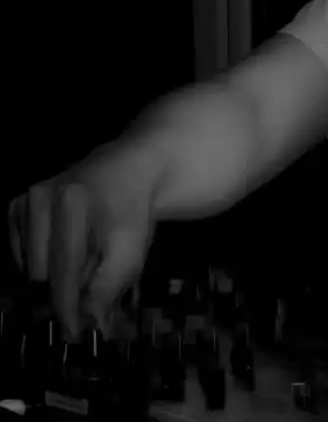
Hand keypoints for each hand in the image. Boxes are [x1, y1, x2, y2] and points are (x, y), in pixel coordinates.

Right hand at [6, 148, 155, 338]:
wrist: (130, 170)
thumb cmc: (132, 213)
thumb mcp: (131, 251)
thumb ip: (108, 288)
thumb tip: (89, 325)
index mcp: (72, 203)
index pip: (62, 269)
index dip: (67, 307)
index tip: (73, 335)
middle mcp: (41, 198)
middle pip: (42, 272)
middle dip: (65, 290)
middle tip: (88, 294)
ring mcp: (25, 200)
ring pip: (29, 266)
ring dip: (53, 276)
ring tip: (84, 261)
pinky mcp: (16, 206)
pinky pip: (21, 254)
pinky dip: (41, 262)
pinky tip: (66, 249)